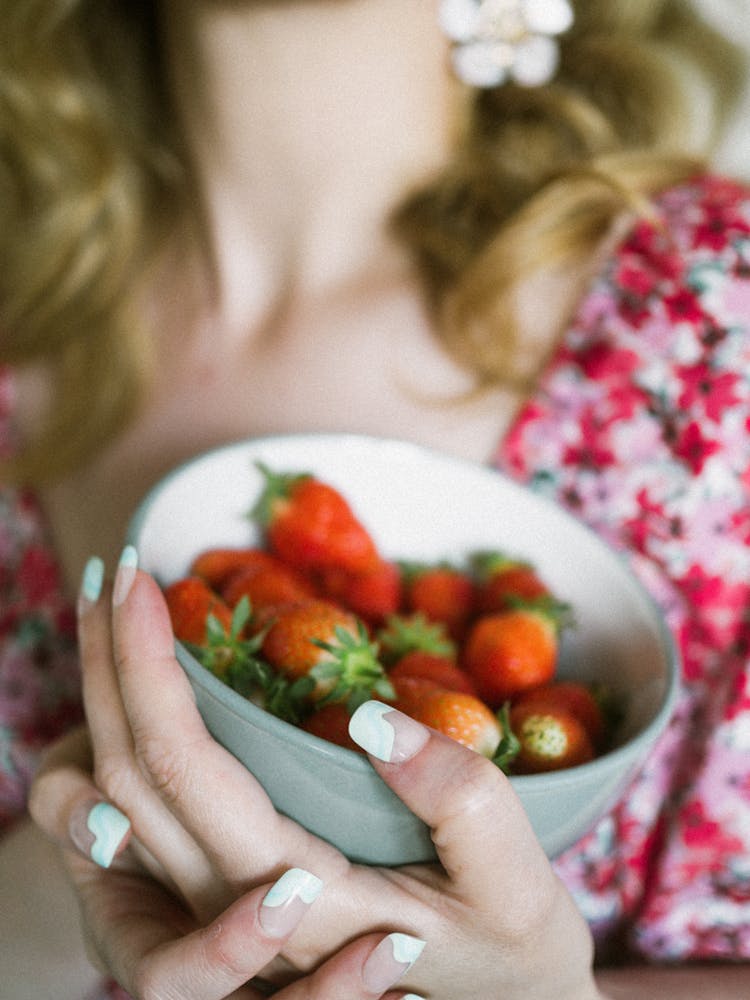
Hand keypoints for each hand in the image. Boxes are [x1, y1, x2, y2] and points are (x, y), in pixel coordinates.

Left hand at [30, 552, 600, 999]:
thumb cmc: (517, 953)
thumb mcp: (518, 883)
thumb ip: (457, 798)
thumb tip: (371, 714)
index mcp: (300, 900)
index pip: (186, 769)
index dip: (151, 667)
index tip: (141, 582)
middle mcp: (234, 911)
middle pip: (128, 775)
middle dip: (110, 660)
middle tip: (114, 569)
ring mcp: (221, 909)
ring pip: (118, 798)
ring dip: (103, 696)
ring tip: (109, 613)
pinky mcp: (228, 895)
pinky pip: (144, 816)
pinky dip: (122, 738)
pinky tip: (136, 690)